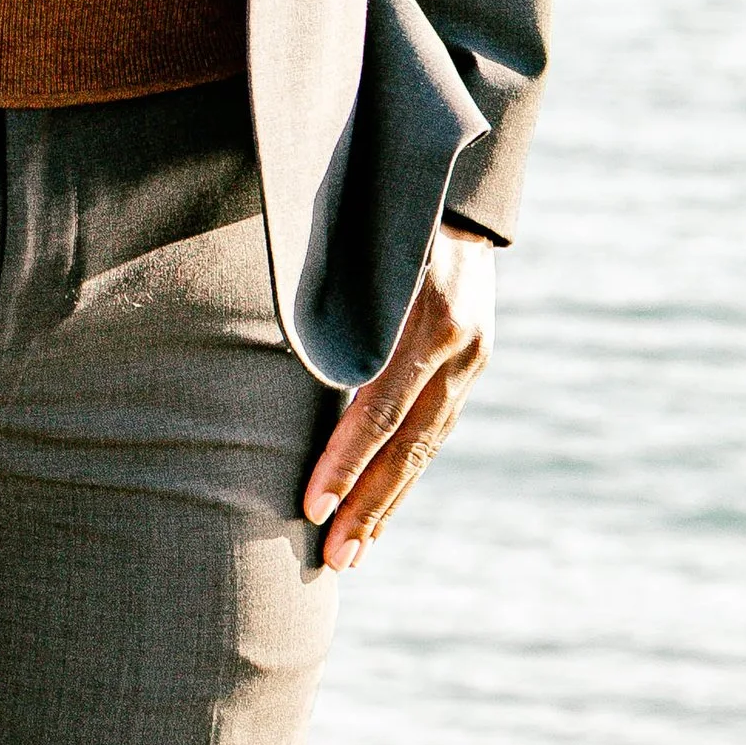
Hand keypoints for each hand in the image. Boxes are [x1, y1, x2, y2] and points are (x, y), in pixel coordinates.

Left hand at [302, 223, 493, 572]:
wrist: (461, 186)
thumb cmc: (387, 204)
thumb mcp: (360, 236)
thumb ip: (330, 295)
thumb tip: (271, 348)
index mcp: (432, 314)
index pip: (382, 405)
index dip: (346, 459)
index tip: (313, 505)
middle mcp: (462, 346)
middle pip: (410, 443)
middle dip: (368, 504)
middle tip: (333, 558)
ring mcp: (474, 360)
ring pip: (427, 447)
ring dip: (388, 503)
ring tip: (353, 553)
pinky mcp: (474, 366)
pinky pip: (436, 431)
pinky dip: (406, 472)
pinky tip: (381, 508)